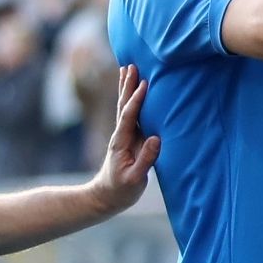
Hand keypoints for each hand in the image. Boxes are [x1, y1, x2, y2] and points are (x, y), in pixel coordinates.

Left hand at [87, 65, 160, 214]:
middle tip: (131, 65)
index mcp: (121, 142)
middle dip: (128, 86)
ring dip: (126, 88)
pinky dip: (131, 99)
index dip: (136, 100)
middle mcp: (121, 134)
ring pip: (125, 106)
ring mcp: (124, 135)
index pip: (129, 116)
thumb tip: (156, 139)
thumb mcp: (134, 179)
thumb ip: (145, 160)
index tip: (144, 84)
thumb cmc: (121, 190)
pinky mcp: (129, 138)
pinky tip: (134, 90)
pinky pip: (131, 114)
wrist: (107, 196)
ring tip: (128, 68)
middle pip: (123, 105)